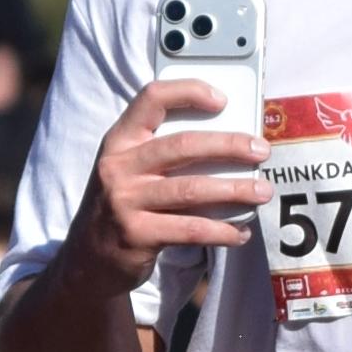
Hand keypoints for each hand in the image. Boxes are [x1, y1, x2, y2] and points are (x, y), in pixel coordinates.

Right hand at [74, 77, 260, 289]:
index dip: (188, 92)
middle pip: (182, 145)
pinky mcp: (136, 235)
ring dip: (235, 190)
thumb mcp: (130, 170)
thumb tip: (228, 142)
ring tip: (262, 191)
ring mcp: (125, 202)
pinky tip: (240, 232)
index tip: (223, 100)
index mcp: (119, 141)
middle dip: (229, 145)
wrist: (89, 259)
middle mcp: (118, 167)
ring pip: (191, 189)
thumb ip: (163, 152)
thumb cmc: (123, 205)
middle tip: (261, 151)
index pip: (151, 99)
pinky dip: (222, 231)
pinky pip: (190, 230)